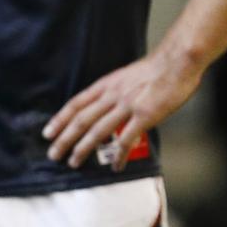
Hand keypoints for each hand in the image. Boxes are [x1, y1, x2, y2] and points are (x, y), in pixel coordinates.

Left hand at [43, 49, 201, 170]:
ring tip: (74, 162)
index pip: (77, 103)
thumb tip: (107, 106)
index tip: (48, 132)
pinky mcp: (145, 116)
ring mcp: (128, 105)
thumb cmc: (158, 67)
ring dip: (83, 148)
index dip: (60, 119)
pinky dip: (119, 155)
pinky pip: (127, 140)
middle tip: (54, 154)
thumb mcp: (128, 74)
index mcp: (108, 84)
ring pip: (98, 131)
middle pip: (82, 119)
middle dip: (65, 138)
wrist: (178, 61)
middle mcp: (113, 95)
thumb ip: (116, 90)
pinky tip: (115, 166)